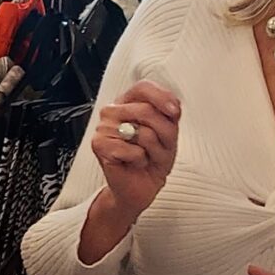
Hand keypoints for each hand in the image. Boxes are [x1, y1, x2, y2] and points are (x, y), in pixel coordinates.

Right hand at [90, 80, 180, 217]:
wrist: (141, 186)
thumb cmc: (153, 158)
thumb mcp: (168, 132)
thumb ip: (168, 115)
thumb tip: (171, 107)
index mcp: (128, 103)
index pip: (143, 88)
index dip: (161, 97)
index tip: (175, 113)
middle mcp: (113, 112)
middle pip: (146, 111)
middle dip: (163, 134)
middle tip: (160, 147)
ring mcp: (103, 128)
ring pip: (143, 132)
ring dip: (154, 150)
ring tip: (146, 156)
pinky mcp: (99, 145)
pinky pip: (133, 150)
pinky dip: (140, 160)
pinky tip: (134, 163)